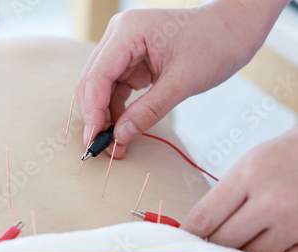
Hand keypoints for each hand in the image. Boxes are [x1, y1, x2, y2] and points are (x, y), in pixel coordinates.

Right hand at [75, 1, 275, 158]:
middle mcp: (119, 36)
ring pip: (100, 88)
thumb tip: (119, 137)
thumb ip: (148, 111)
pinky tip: (122, 129)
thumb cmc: (215, 44)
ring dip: (105, 117)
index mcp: (129, 31)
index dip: (93, 111)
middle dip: (96, 116)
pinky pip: (115, 89)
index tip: (94, 140)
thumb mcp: (182, 82)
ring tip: (116, 145)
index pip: (97, 76)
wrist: (234, 29)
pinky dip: (116, 111)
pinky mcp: (131, 60)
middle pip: (92, 82)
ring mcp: (123, 47)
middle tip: (103, 148)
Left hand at [181, 128, 297, 251]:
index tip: (181, 241)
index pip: (206, 216)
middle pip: (225, 241)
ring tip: (237, 246)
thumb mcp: (246, 167)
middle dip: (213, 245)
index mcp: (249, 176)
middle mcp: (272, 201)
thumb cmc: (279, 160)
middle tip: (209, 245)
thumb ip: (222, 198)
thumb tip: (197, 232)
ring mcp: (295, 222)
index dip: (188, 233)